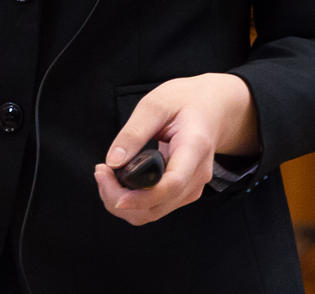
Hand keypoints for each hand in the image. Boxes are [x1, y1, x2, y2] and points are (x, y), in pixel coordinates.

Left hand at [96, 73, 258, 225]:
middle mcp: (198, 174)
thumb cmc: (186, 101)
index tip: (115, 195)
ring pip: (153, 212)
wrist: (213, 108)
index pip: (172, 184)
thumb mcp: (157, 103)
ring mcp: (192, 186)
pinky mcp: (184, 192)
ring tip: (106, 176)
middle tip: (101, 172)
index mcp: (195, 147)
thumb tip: (113, 161)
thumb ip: (134, 131)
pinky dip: (132, 202)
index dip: (141, 197)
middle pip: (157, 206)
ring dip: (122, 203)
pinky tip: (120, 181)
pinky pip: (155, 207)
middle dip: (120, 199)